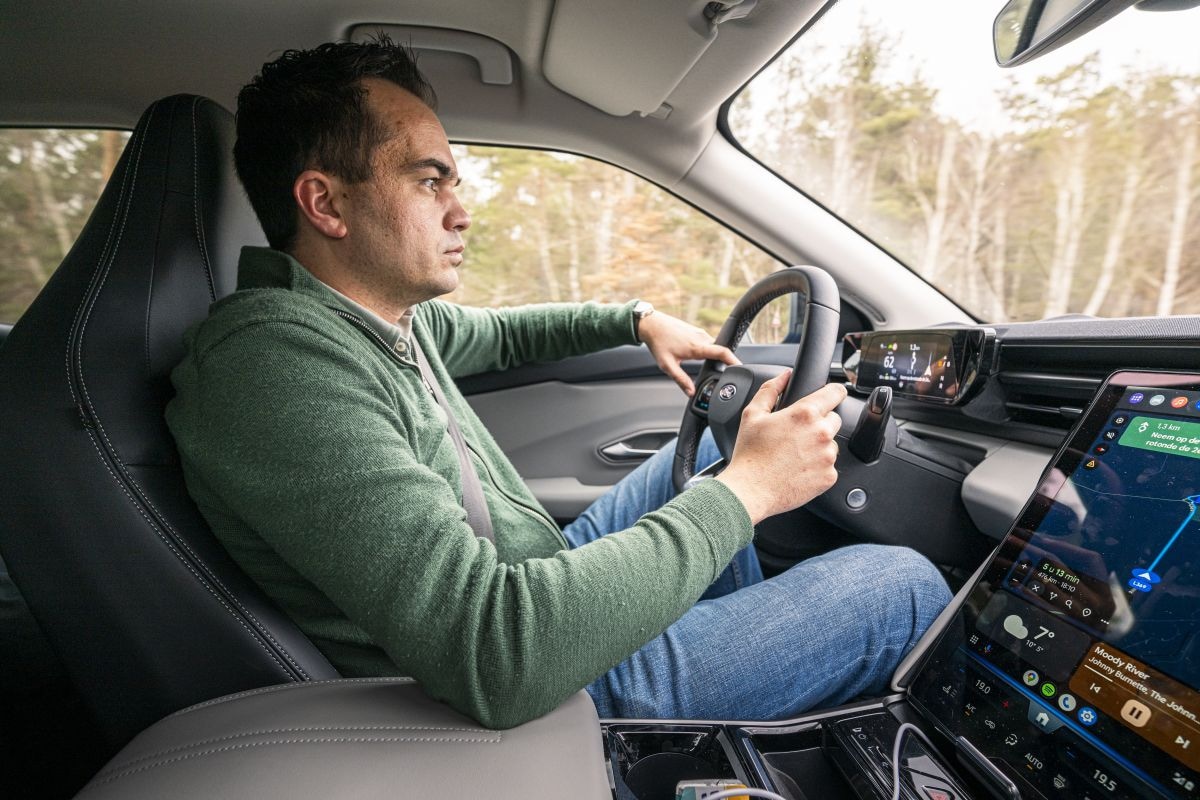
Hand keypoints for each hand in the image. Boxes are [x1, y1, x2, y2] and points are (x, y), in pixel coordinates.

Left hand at [637, 311, 738, 395]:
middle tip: (726, 374)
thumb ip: (681, 380)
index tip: (741, 369)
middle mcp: (701, 338)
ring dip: (715, 356)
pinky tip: (700, 358)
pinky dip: (709, 351)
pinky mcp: (697, 331)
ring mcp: (700, 333)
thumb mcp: (667, 366)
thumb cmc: (658, 342)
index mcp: (696, 347)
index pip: (722, 352)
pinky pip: (709, 343)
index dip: (734, 361)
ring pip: (714, 347)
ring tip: (713, 367)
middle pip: (721, 351)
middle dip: (725, 362)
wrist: (651, 324)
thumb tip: (690, 392)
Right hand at [716, 372, 845, 523]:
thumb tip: (785, 376)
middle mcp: (821, 433)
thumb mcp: (753, 414)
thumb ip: (771, 389)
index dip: (834, 391)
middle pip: (834, 419)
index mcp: (805, 413)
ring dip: (819, 446)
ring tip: (795, 454)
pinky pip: (829, 466)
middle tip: (798, 434)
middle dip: (820, 423)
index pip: (835, 392)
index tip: (832, 395)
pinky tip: (798, 468)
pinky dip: (818, 467)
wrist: (750, 490)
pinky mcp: (829, 476)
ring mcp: (827, 456)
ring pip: (831, 444)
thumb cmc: (750, 454)